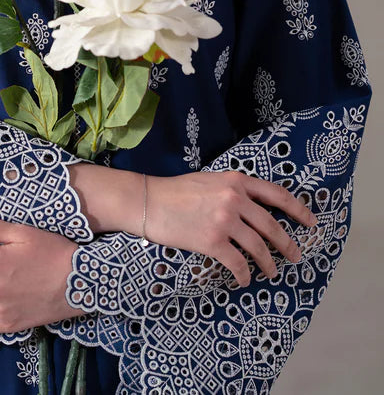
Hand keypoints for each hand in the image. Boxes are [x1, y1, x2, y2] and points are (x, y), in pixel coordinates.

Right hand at [145, 170, 317, 286]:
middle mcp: (234, 199)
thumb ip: (233, 190)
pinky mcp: (211, 241)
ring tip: (272, 272)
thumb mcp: (210, 180)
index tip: (312, 222)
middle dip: (288, 244)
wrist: (148, 202)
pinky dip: (244, 274)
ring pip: (258, 247)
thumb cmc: (176, 191)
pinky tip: (244, 279)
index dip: (298, 210)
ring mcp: (224, 220)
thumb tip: (254, 207)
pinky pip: (237, 262)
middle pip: (271, 225)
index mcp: (236, 181)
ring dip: (269, 263)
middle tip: (296, 256)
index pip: (277, 194)